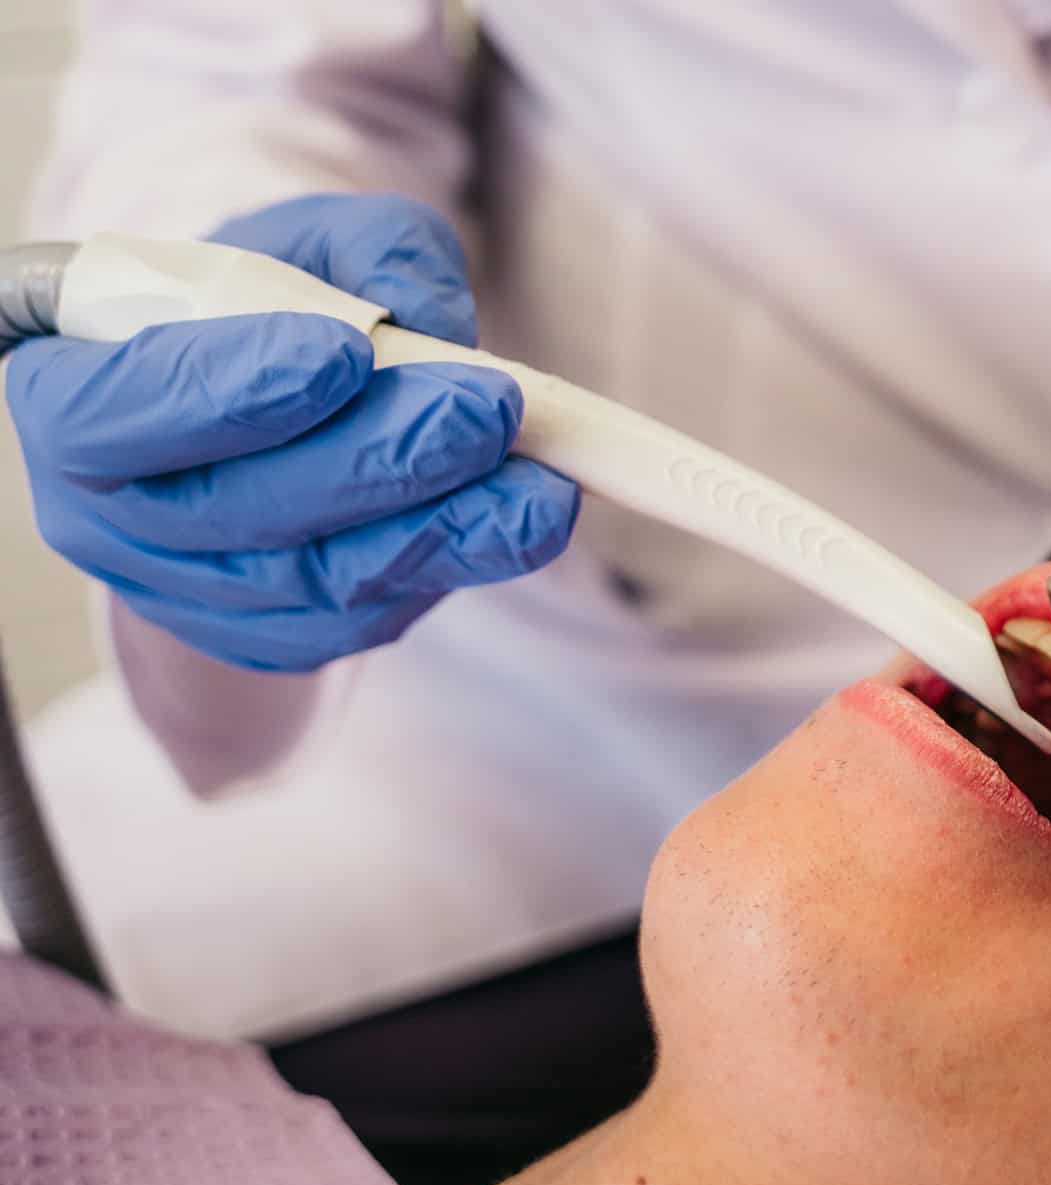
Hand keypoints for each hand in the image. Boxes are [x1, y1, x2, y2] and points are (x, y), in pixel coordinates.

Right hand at [4, 193, 579, 670]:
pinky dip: (453, 568)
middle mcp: (111, 517)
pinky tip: (523, 521)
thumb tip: (431, 313)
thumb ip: (366, 252)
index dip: (231, 392)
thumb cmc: (271, 305)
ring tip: (540, 483)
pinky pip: (366, 617)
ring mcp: (192, 594)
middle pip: (237, 512)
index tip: (342, 353)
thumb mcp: (311, 242)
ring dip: (441, 530)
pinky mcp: (277, 638)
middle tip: (486, 409)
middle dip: (377, 460)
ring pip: (317, 579)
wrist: (272, 396)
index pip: (124, 414)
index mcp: (72, 400)